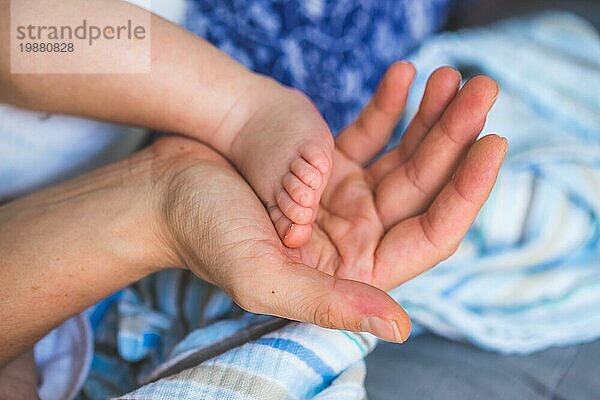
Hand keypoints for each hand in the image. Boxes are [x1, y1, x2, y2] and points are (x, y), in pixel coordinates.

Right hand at [157, 62, 505, 342]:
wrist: (161, 192)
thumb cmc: (202, 235)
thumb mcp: (261, 277)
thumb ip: (329, 302)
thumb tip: (402, 327)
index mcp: (351, 269)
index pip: (429, 233)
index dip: (467, 191)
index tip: (492, 142)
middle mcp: (356, 235)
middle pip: (424, 186)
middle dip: (455, 137)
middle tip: (481, 88)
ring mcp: (344, 197)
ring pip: (404, 156)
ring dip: (431, 117)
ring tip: (453, 76)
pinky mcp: (325, 166)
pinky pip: (369, 134)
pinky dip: (389, 107)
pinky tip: (405, 76)